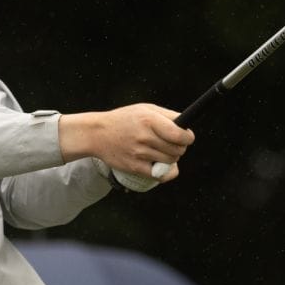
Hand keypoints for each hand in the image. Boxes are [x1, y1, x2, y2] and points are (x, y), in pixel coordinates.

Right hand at [58, 104, 194, 182]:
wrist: (97, 134)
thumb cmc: (124, 120)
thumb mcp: (145, 109)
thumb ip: (167, 116)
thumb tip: (186, 127)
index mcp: (149, 120)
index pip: (180, 134)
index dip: (188, 137)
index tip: (186, 137)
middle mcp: (145, 137)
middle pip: (178, 150)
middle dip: (179, 147)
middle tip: (171, 144)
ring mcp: (140, 153)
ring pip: (171, 161)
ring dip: (171, 158)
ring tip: (160, 151)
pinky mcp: (135, 167)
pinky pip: (161, 175)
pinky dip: (164, 171)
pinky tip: (158, 164)